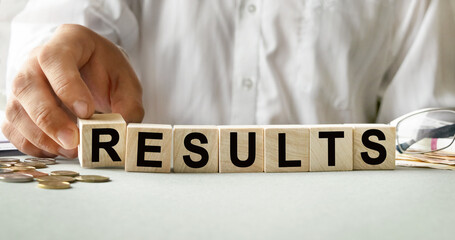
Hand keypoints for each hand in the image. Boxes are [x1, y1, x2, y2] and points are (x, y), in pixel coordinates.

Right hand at [2, 24, 143, 157]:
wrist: (91, 71)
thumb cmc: (107, 72)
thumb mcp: (126, 82)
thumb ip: (129, 105)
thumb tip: (122, 132)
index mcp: (67, 42)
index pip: (54, 59)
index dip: (67, 87)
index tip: (86, 111)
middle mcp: (35, 60)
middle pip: (27, 86)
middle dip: (50, 119)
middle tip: (74, 140)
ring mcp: (22, 84)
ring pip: (16, 111)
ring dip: (41, 136)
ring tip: (70, 150)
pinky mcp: (18, 107)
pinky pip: (13, 129)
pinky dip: (32, 145)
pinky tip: (56, 150)